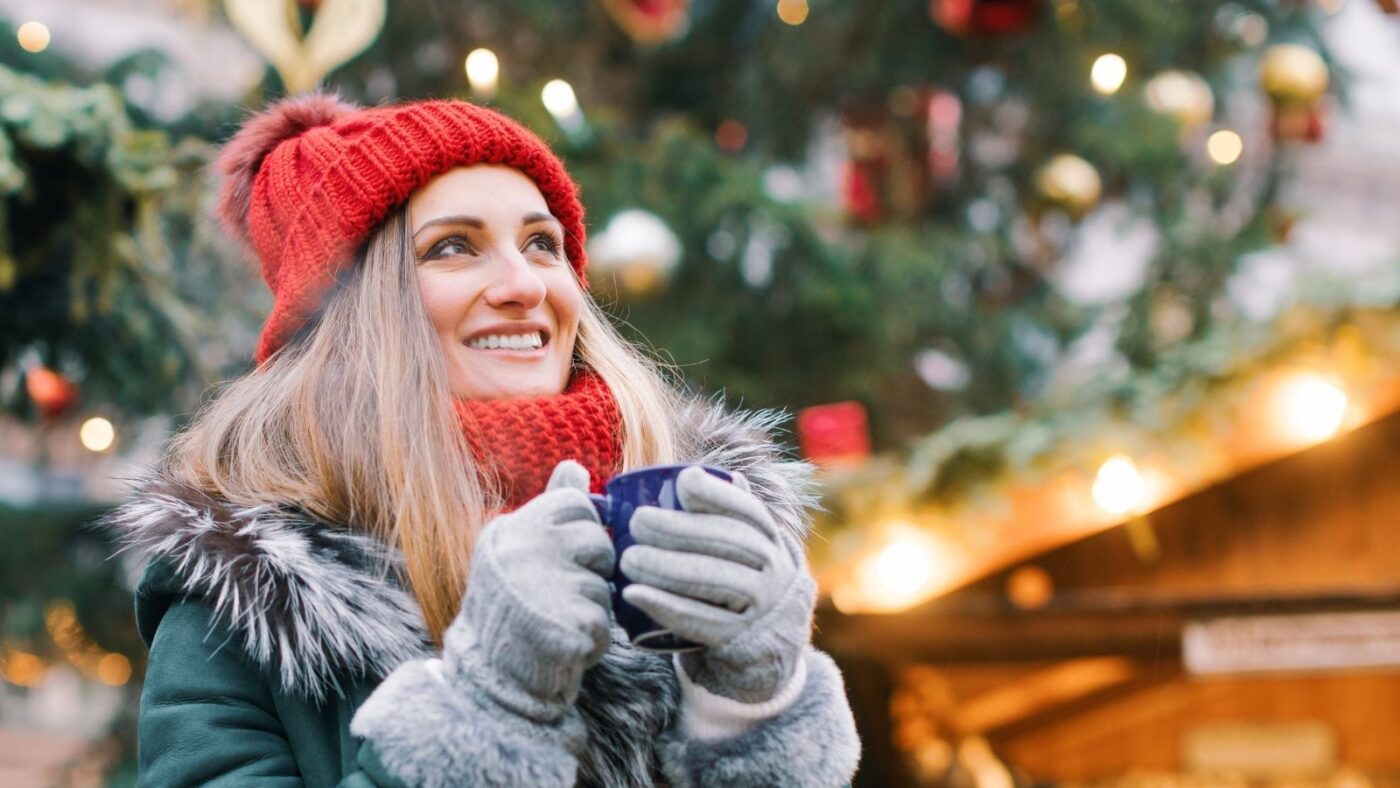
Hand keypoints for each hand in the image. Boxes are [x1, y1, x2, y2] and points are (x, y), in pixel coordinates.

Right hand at [442, 460, 614, 722]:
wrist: (488, 677)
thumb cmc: (510, 607)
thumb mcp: (519, 549)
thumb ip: (550, 507)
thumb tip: (574, 465)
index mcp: (512, 529)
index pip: (577, 503)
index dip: (580, 531)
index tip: (561, 556)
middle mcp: (525, 551)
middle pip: (598, 541)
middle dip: (591, 569)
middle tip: (558, 592)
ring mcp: (546, 588)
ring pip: (604, 584)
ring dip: (591, 607)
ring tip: (557, 619)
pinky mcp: (569, 626)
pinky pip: (605, 622)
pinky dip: (592, 639)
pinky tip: (563, 644)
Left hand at [620, 466, 814, 702]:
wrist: (764, 643)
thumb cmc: (737, 579)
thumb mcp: (742, 547)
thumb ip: (722, 514)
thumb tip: (689, 474)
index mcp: (768, 538)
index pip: (747, 510)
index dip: (717, 494)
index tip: (682, 484)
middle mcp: (771, 568)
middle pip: (727, 542)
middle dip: (680, 529)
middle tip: (637, 522)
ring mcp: (760, 605)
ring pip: (716, 580)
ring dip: (668, 567)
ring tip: (628, 559)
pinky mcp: (739, 639)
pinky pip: (702, 622)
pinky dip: (666, 607)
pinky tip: (634, 595)